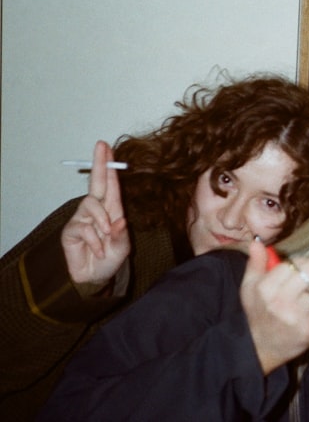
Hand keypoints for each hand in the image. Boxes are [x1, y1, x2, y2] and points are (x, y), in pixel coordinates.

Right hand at [60, 140, 130, 292]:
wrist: (94, 278)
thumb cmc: (110, 259)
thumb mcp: (122, 248)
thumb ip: (121, 235)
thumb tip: (121, 221)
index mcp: (113, 210)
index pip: (111, 184)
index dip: (109, 166)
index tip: (107, 148)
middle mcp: (97, 210)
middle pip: (97, 183)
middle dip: (100, 163)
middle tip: (102, 146)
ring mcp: (83, 219)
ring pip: (91, 205)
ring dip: (102, 221)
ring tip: (106, 238)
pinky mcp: (72, 230)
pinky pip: (84, 227)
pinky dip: (94, 240)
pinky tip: (97, 250)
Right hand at [241, 237, 308, 373]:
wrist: (260, 350)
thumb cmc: (257, 313)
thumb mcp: (249, 288)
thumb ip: (256, 263)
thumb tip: (257, 242)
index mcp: (266, 288)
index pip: (293, 264)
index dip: (301, 261)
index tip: (303, 262)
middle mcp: (281, 301)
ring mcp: (297, 317)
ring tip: (300, 301)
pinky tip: (307, 315)